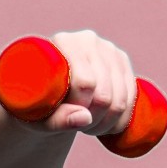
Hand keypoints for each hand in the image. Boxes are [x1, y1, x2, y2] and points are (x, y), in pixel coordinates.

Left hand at [18, 29, 139, 137]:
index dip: (79, 108)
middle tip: (76, 126)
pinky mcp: (121, 62)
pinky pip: (132, 95)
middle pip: (104, 93)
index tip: (64, 116)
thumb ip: (56, 120)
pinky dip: (120, 118)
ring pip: (120, 98)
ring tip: (87, 126)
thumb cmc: (34, 105)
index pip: (85, 83)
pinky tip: (106, 125)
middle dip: (92, 119)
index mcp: (62, 44)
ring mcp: (108, 50)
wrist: (43, 97)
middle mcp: (87, 40)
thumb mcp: (37, 116)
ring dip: (106, 122)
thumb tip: (84, 118)